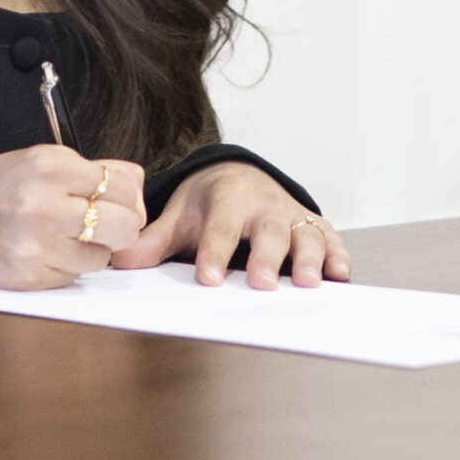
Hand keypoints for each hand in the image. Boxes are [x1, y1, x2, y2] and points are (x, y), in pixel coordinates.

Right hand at [0, 146, 146, 289]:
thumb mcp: (40, 160)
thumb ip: (93, 170)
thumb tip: (137, 183)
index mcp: (50, 166)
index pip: (122, 186)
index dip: (126, 197)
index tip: (116, 202)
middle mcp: (44, 204)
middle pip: (124, 225)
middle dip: (122, 227)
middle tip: (107, 226)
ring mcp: (35, 245)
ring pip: (102, 257)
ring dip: (92, 250)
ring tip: (66, 238)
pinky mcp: (28, 277)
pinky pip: (73, 277)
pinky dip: (67, 267)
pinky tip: (45, 252)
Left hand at [108, 161, 351, 288]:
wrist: (238, 175)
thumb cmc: (209, 202)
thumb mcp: (179, 216)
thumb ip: (153, 241)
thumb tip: (119, 262)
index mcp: (228, 199)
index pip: (219, 227)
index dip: (214, 252)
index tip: (209, 279)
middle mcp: (264, 205)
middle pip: (269, 231)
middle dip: (267, 257)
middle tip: (262, 284)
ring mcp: (292, 215)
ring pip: (305, 235)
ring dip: (309, 258)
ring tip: (308, 283)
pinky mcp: (313, 225)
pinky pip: (330, 238)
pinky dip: (338, 255)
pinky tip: (340, 275)